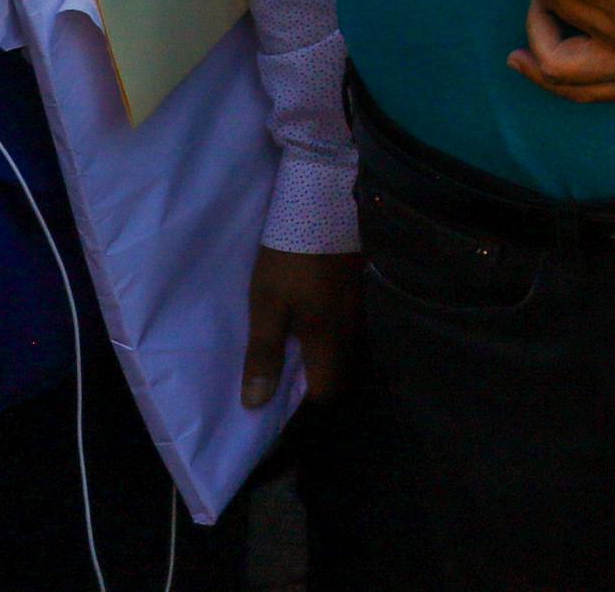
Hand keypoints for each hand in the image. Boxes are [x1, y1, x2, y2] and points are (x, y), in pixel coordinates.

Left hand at [242, 245, 357, 406]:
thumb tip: (256, 402)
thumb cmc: (289, 261)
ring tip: (299, 357)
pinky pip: (347, 325)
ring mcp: (357, 306)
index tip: (283, 409)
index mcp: (327, 338)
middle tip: (288, 384)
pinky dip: (331, 335)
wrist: (321, 205)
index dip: (306, 406)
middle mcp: (349, 328)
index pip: (326, 391)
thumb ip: (264, 354)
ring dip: (325, 358)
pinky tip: (315, 324)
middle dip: (317, 383)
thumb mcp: (267, 306)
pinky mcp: (357, 287)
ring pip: (345, 348)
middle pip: (340, 372)